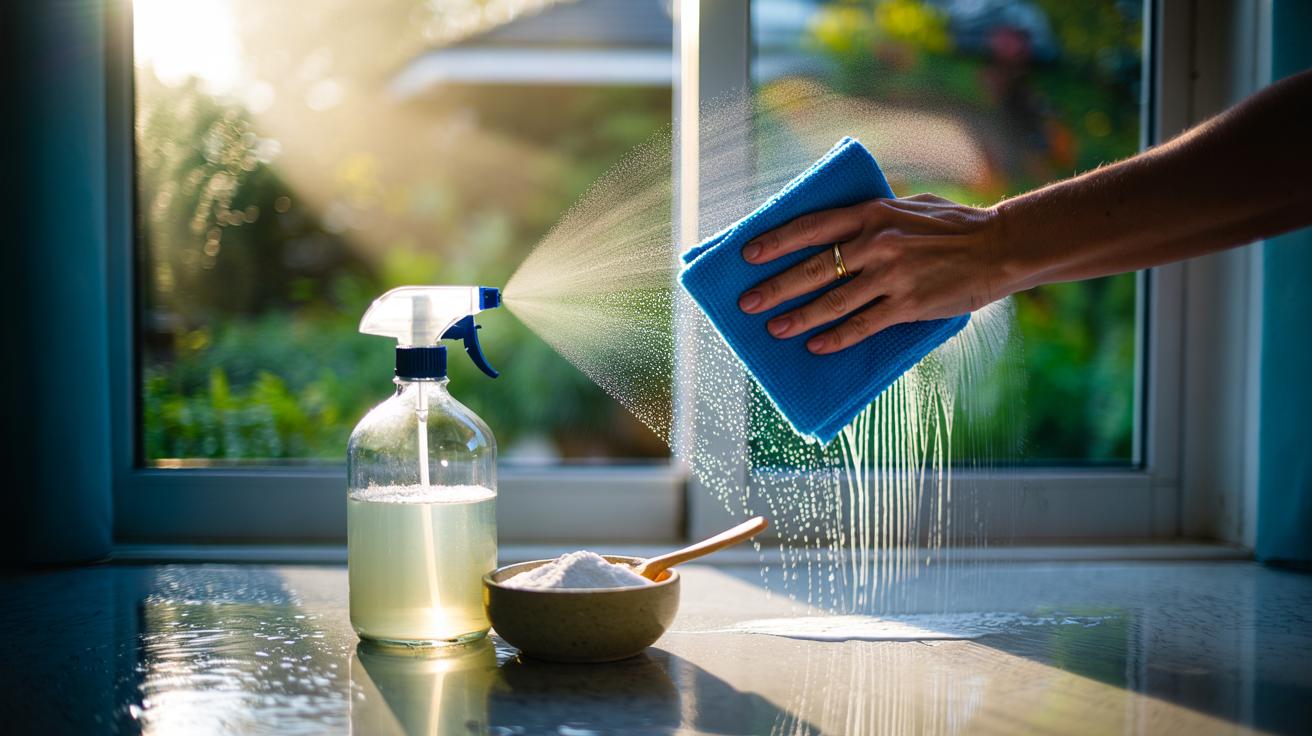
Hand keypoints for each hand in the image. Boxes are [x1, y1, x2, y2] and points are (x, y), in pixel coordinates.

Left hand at [736, 194, 1007, 353]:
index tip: (748, 254)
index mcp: (872, 212)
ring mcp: (892, 275)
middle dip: (775, 287)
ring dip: (799, 317)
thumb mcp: (907, 206)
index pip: (812, 226)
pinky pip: (863, 324)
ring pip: (833, 301)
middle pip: (814, 268)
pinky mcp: (909, 304)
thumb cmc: (953, 225)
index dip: (776, 241)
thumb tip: (830, 232)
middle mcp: (877, 242)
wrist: (1001, 246)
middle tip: (747, 303)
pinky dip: (837, 337)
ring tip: (774, 329)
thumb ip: (871, 218)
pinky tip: (815, 346)